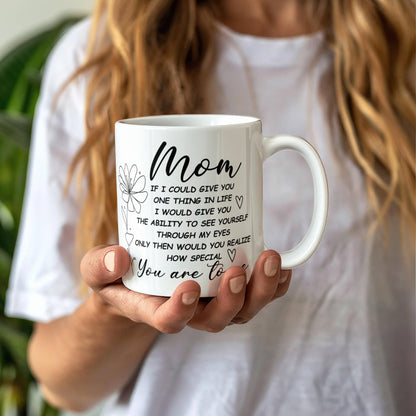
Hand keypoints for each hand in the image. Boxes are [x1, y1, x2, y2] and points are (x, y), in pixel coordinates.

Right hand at [81, 245, 290, 332]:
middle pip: (217, 320)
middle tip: (237, 270)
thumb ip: (99, 265)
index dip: (181, 312)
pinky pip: (257, 296)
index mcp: (155, 309)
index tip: (189, 287)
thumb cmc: (119, 277)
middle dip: (232, 300)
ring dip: (260, 290)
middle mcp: (189, 311)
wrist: (138, 280)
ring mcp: (212, 302)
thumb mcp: (98, 269)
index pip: (169, 322)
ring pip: (243, 310)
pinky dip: (275, 286)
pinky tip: (283, 267)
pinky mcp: (228, 289)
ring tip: (270, 261)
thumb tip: (119, 256)